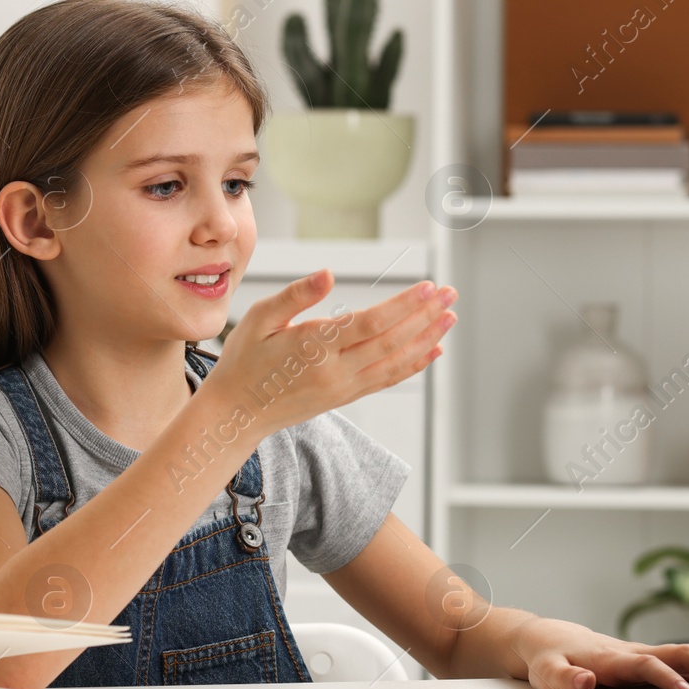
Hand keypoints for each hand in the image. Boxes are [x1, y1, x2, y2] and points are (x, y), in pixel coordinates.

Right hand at [205, 268, 456, 433]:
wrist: (237, 414)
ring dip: (426, 339)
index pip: (371, 324)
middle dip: (425, 316)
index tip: (429, 286)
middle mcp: (335, 372)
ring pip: (395, 363)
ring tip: (450, 318)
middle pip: (392, 342)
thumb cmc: (244, 362)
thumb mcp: (258, 319)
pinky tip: (430, 350)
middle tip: (451, 293)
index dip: (404, 305)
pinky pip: (387, 380)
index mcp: (315, 348)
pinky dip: (412, 365)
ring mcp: (344, 387)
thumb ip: (295, 296)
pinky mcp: (346, 396)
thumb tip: (327, 275)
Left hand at [510, 616, 688, 688]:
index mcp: (612, 658)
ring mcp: (643, 654)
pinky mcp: (647, 659)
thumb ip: (562, 678)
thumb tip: (584, 681)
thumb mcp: (545, 671)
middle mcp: (633, 652)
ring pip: (688, 655)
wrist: (546, 638)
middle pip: (680, 654)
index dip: (666, 678)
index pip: (646, 665)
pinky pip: (684, 660)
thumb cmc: (547, 657)